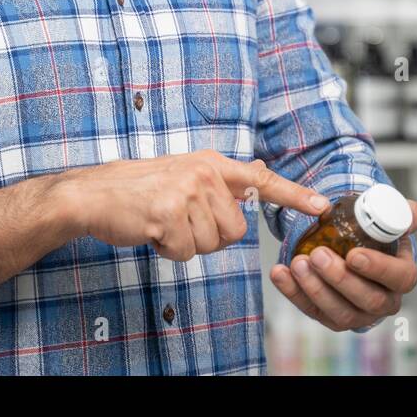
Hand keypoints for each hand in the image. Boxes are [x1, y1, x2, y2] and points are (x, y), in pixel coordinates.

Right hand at [68, 150, 330, 260]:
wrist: (94, 194)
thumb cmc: (141, 190)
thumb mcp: (185, 174)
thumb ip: (220, 181)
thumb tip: (257, 175)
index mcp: (212, 164)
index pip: (262, 180)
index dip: (294, 195)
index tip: (322, 206)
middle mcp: (204, 173)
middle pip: (234, 230)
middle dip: (208, 236)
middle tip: (179, 220)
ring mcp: (186, 192)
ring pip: (211, 244)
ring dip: (187, 244)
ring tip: (164, 222)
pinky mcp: (168, 213)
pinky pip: (186, 252)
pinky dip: (169, 251)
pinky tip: (153, 232)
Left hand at [270, 199, 416, 331]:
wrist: (353, 250)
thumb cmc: (374, 238)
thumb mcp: (389, 221)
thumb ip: (401, 214)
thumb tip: (411, 213)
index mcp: (402, 276)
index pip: (400, 278)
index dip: (378, 269)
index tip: (354, 254)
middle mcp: (384, 302)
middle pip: (368, 300)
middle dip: (340, 279)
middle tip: (318, 254)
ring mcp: (357, 314)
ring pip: (340, 312)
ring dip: (315, 288)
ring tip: (297, 262)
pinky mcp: (330, 318)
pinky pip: (312, 311)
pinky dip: (293, 293)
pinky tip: (280, 273)